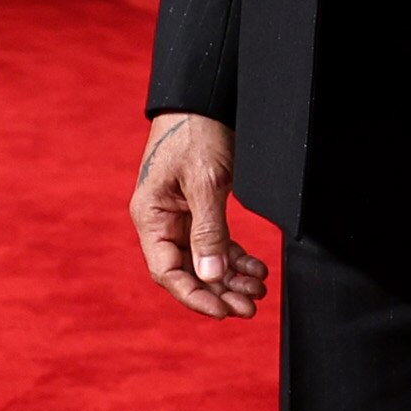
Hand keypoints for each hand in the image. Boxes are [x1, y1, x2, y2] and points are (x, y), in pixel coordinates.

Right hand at [132, 113, 266, 317]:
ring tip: (259, 292)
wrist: (204, 98)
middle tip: (250, 309)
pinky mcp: (199, 207)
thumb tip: (210, 276)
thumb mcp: (205, 182)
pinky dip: (236, 258)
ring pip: (205, 260)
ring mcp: (180, 215)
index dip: (194, 296)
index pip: (166, 272)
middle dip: (218, 292)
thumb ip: (208, 230)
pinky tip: (256, 269)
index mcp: (151, 216)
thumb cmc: (196, 132)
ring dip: (230, 279)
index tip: (223, 312)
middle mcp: (162, 221)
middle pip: (187, 271)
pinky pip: (215, 242)